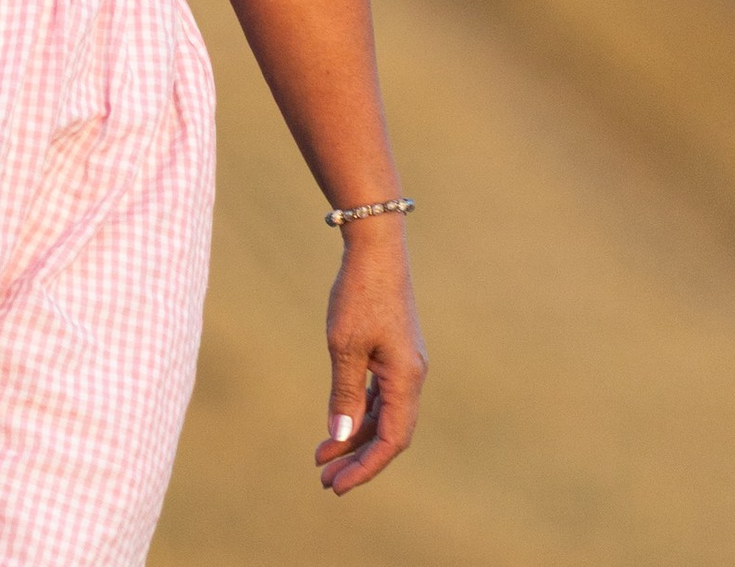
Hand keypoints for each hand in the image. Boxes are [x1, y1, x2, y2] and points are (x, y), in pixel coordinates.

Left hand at [314, 217, 424, 493]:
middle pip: (389, 433)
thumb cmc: (359, 295)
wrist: (375, 250)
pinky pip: (380, 396)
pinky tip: (338, 424)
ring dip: (355, 438)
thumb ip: (344, 393)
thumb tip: (340, 436)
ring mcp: (404, 366)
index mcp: (406, 380)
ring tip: (322, 458)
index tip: (337, 485)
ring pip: (383, 416)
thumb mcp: (344, 346)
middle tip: (324, 480)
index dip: (366, 467)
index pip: (392, 441)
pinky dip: (359, 413)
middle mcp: (412, 377)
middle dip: (357, 459)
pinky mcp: (394, 354)